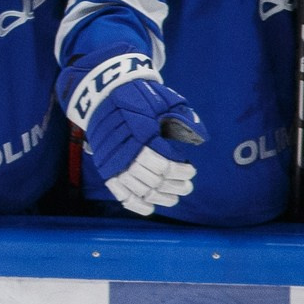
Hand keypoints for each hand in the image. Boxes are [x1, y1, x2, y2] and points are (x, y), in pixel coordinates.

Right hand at [61, 52, 203, 216]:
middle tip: (187, 185)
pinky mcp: (106, 170)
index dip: (181, 171)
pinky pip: (121, 194)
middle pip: (154, 180)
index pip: (164, 165)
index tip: (191, 170)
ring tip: (174, 198)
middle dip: (175, 186)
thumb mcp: (163, 101)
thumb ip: (181, 119)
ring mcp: (114, 164)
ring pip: (140, 190)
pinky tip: (151, 208)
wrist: (103, 95)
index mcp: (140, 136)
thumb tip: (199, 138)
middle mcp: (126, 153)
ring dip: (161, 197)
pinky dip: (136, 204)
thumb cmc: (138, 97)